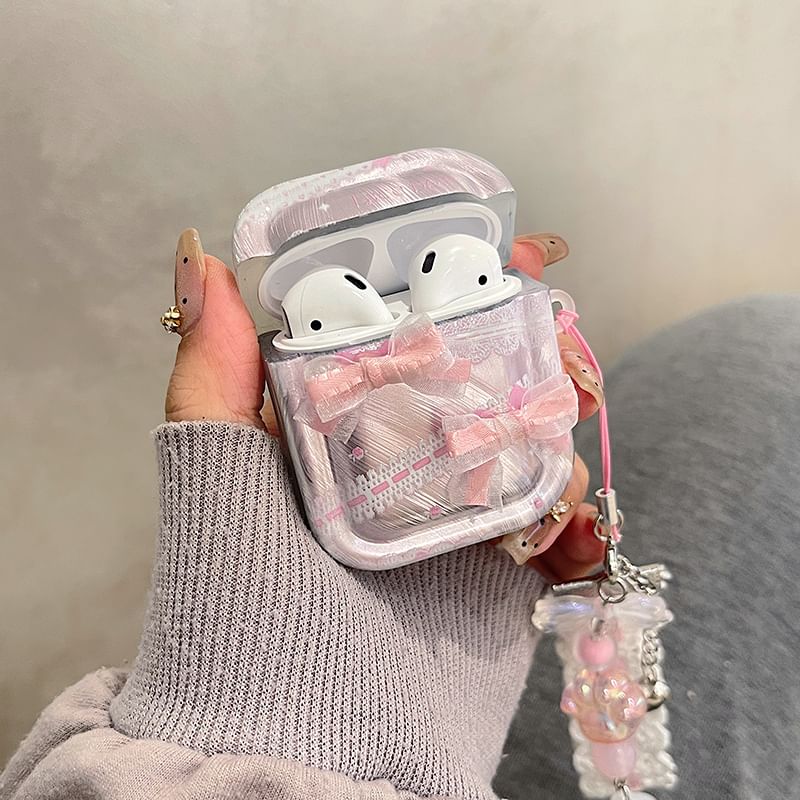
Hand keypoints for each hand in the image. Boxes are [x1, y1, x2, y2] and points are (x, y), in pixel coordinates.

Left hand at [163, 229, 604, 580]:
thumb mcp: (219, 475)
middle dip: (537, 362)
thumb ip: (214, 371)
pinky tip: (574, 534)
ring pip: (531, 448)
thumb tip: (200, 254)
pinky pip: (555, 532)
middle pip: (487, 384)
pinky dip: (576, 525)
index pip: (410, 335)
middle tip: (566, 362)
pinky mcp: (493, 576)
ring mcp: (452, 519)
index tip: (521, 254)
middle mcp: (399, 463)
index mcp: (343, 426)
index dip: (467, 288)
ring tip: (560, 464)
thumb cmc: (244, 603)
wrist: (303, 743)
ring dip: (559, 441)